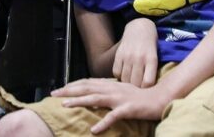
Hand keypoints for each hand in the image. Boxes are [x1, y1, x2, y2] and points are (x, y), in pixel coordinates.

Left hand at [51, 79, 172, 133]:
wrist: (159, 98)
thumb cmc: (140, 97)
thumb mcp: (121, 91)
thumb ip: (108, 91)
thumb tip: (93, 94)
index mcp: (110, 85)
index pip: (87, 82)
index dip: (72, 85)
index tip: (60, 89)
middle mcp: (112, 89)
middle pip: (86, 88)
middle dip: (69, 91)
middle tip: (54, 94)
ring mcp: (119, 98)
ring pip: (95, 99)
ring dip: (79, 102)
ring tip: (65, 105)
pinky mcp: (127, 109)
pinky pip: (113, 117)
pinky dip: (103, 123)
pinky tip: (94, 130)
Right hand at [113, 18, 157, 86]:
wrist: (140, 28)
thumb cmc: (151, 46)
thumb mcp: (156, 57)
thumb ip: (152, 71)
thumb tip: (149, 91)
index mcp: (151, 59)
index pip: (148, 83)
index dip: (147, 91)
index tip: (147, 93)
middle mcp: (139, 58)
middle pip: (135, 84)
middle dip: (137, 91)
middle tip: (139, 92)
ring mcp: (127, 56)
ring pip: (125, 80)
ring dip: (128, 84)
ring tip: (131, 85)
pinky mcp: (118, 55)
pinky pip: (116, 72)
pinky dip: (119, 77)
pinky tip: (124, 75)